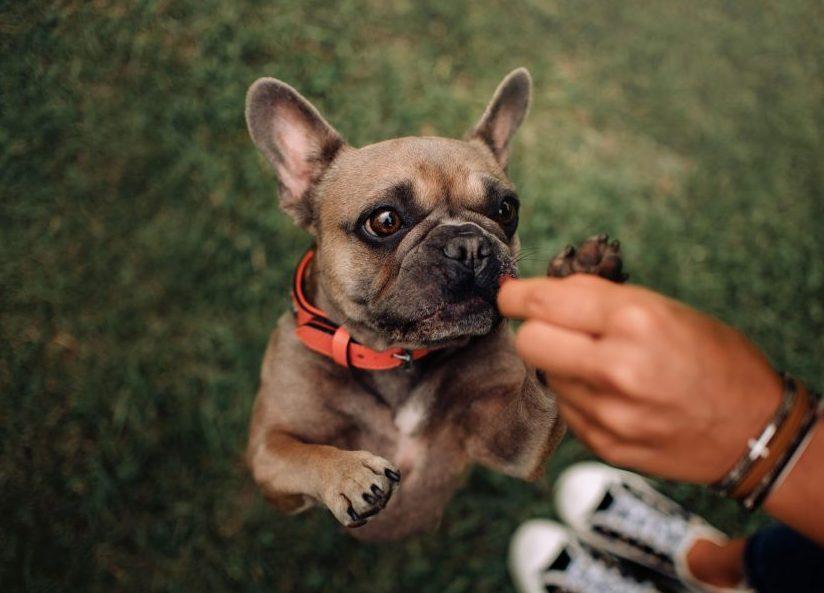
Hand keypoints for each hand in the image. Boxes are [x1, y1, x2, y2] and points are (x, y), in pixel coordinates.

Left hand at [498, 275, 782, 483]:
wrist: (753, 431)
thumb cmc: (715, 360)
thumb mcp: (666, 309)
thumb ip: (601, 299)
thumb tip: (544, 291)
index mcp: (635, 321)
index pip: (545, 302)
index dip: (517, 296)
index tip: (508, 295)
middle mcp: (617, 368)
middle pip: (529, 342)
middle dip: (534, 330)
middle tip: (554, 328)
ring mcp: (609, 413)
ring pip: (546, 376)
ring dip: (561, 365)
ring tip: (602, 365)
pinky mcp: (605, 445)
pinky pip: (566, 408)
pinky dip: (578, 396)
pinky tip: (612, 395)